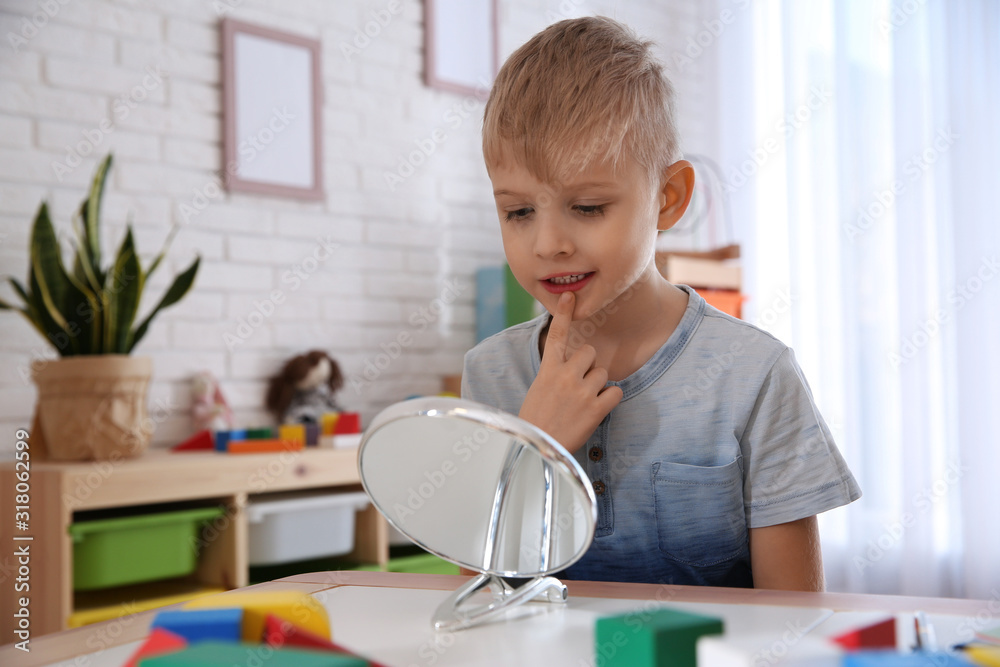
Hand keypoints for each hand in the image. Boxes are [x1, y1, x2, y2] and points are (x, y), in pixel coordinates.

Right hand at [518, 292, 622, 452]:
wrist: (536, 450)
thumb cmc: (535, 422)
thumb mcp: (538, 391)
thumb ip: (555, 375)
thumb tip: (572, 367)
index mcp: (547, 370)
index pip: (556, 335)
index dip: (564, 314)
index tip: (570, 296)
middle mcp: (565, 376)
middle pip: (590, 353)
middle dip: (589, 366)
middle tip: (579, 386)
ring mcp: (581, 392)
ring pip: (603, 373)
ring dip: (598, 386)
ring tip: (583, 403)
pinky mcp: (595, 409)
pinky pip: (615, 392)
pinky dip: (610, 400)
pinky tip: (597, 410)